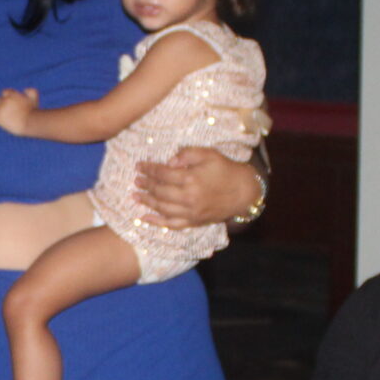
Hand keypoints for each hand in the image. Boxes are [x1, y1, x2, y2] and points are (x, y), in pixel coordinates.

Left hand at [0, 88, 38, 135]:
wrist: (30, 122)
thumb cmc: (33, 112)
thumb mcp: (34, 99)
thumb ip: (31, 91)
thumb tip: (24, 90)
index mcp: (11, 94)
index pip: (5, 93)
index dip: (7, 98)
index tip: (11, 104)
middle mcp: (5, 100)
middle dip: (1, 104)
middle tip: (6, 111)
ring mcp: (1, 109)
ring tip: (0, 115)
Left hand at [134, 146, 259, 228]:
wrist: (244, 191)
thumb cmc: (226, 169)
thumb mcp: (209, 154)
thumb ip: (187, 154)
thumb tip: (169, 162)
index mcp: (191, 178)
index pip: (163, 174)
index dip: (149, 169)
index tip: (139, 166)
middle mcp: (188, 197)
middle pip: (160, 191)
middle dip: (146, 185)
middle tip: (136, 180)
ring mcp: (190, 212)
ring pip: (162, 208)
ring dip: (147, 202)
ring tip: (136, 195)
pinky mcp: (194, 222)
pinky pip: (171, 224)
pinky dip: (156, 222)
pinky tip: (145, 217)